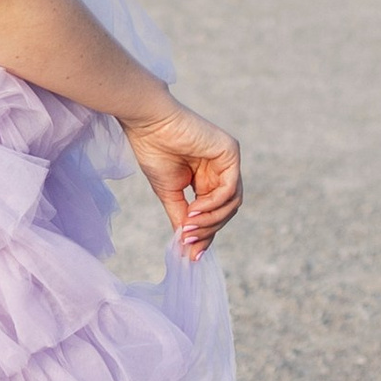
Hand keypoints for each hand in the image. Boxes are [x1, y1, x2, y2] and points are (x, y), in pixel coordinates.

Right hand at [124, 102, 241, 259]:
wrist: (148, 124)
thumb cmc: (153, 151)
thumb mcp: (169, 194)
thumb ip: (181, 218)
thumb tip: (186, 248)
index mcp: (206, 178)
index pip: (214, 212)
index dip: (205, 234)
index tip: (192, 256)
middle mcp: (220, 170)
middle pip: (226, 210)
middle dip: (208, 230)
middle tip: (187, 241)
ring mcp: (227, 161)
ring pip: (232, 203)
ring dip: (211, 221)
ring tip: (189, 226)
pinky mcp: (231, 152)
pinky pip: (229, 189)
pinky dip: (213, 205)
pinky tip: (195, 209)